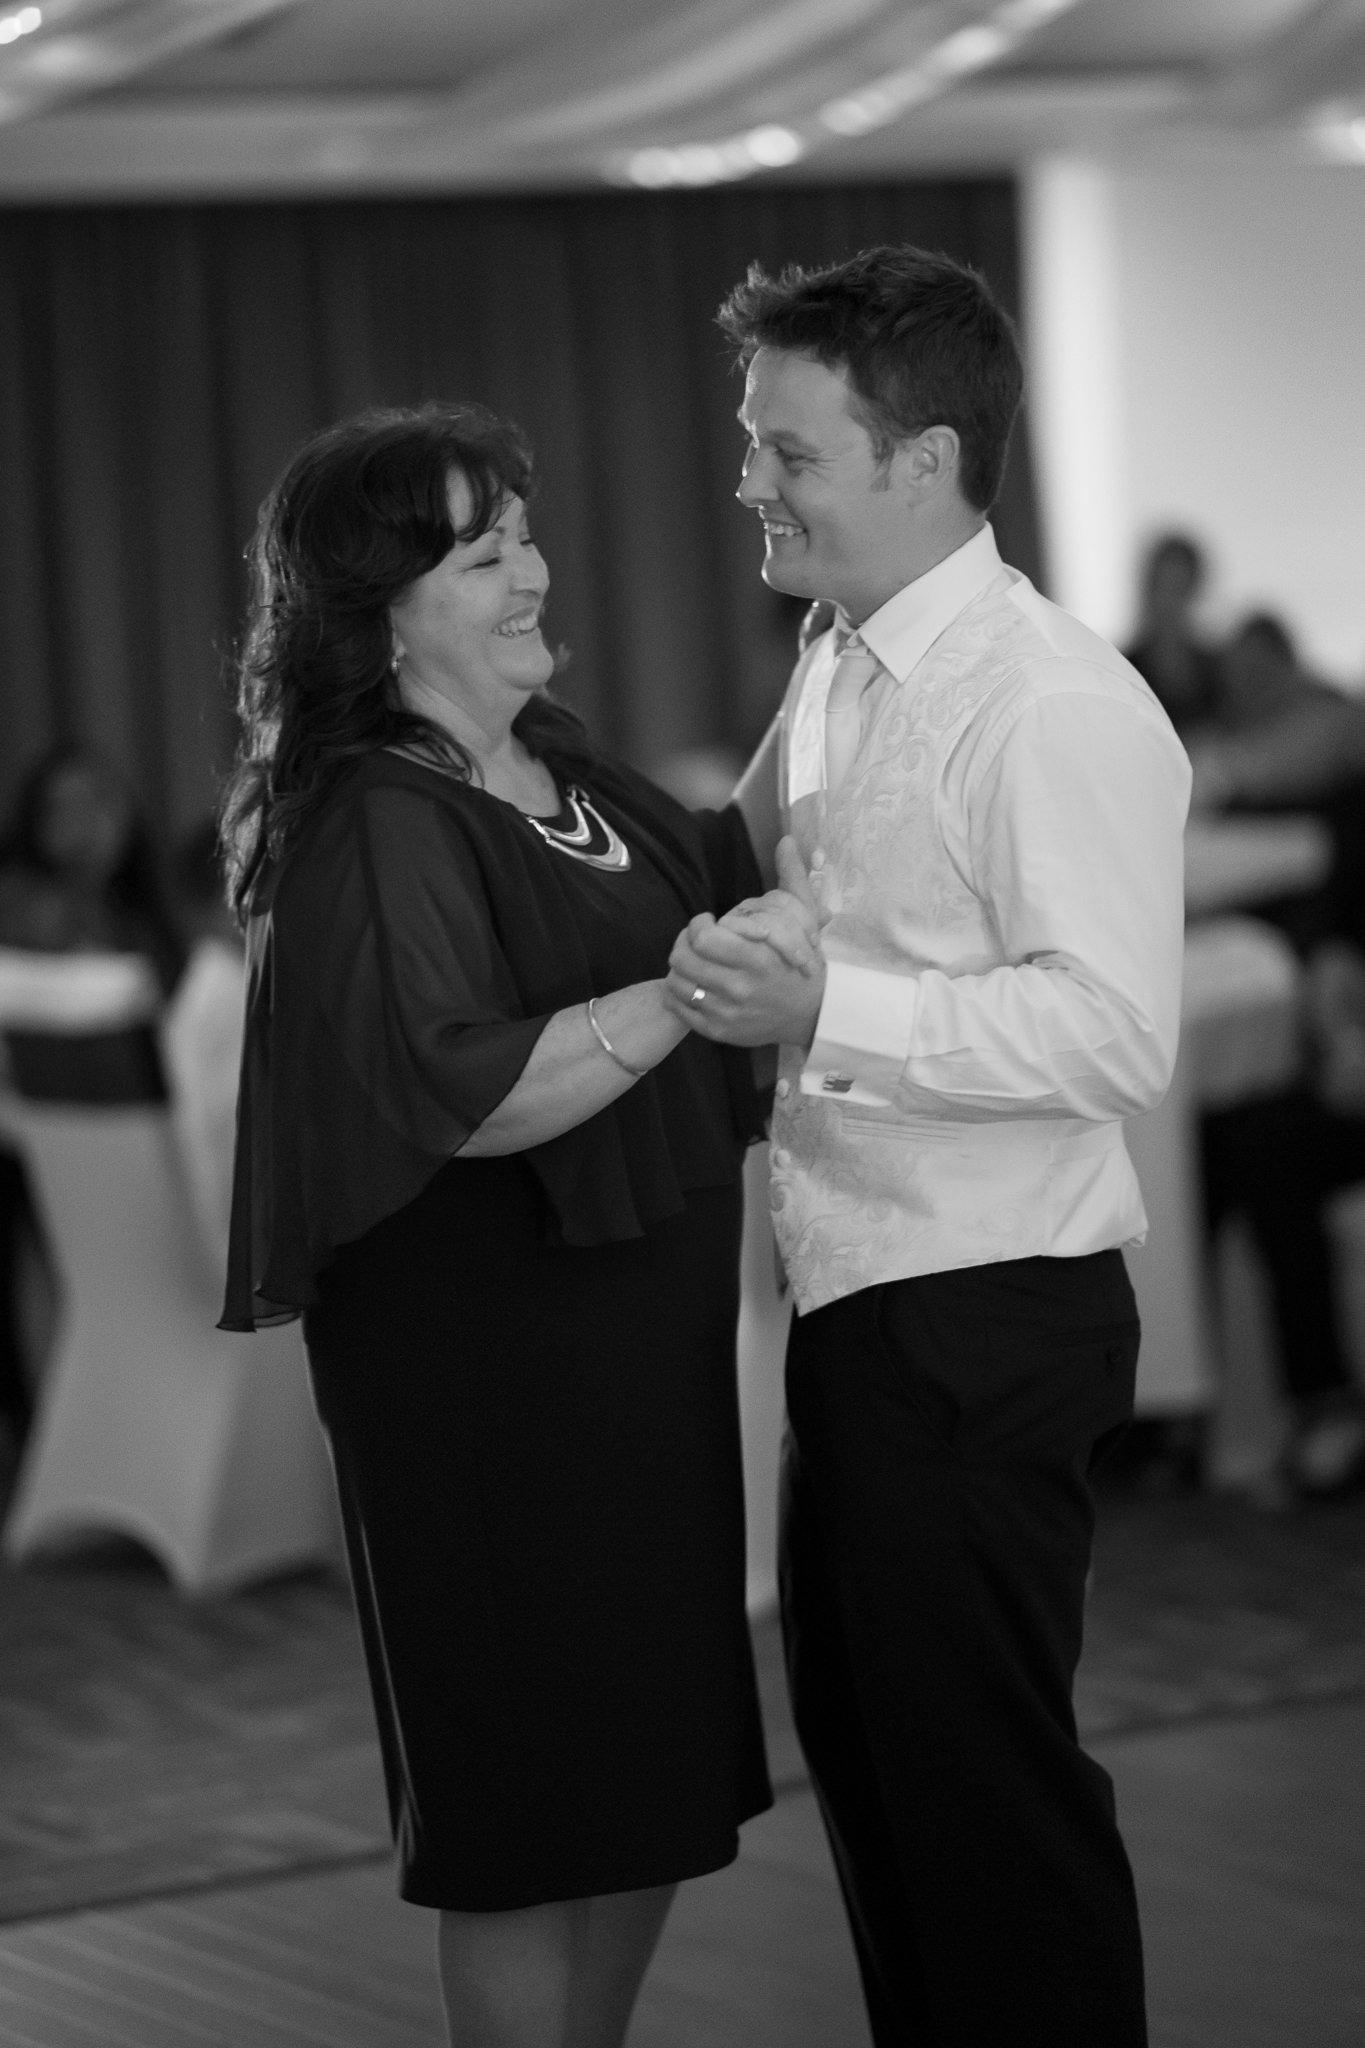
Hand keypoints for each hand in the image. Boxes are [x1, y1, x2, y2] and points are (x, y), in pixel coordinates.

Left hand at [665, 837, 827, 1047]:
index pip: (702, 938)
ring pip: (676, 983)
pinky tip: (695, 984)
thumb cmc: (803, 963)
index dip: (697, 925)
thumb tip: (787, 840)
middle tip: (695, 941)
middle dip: (683, 943)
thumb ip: (793, 878)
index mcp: (757, 958)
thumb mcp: (804, 919)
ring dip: (679, 967)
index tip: (708, 922)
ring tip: (694, 961)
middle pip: (682, 960)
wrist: (813, 1015)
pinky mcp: (718, 1031)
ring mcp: (727, 1013)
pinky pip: (679, 1008)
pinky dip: (679, 993)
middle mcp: (740, 988)